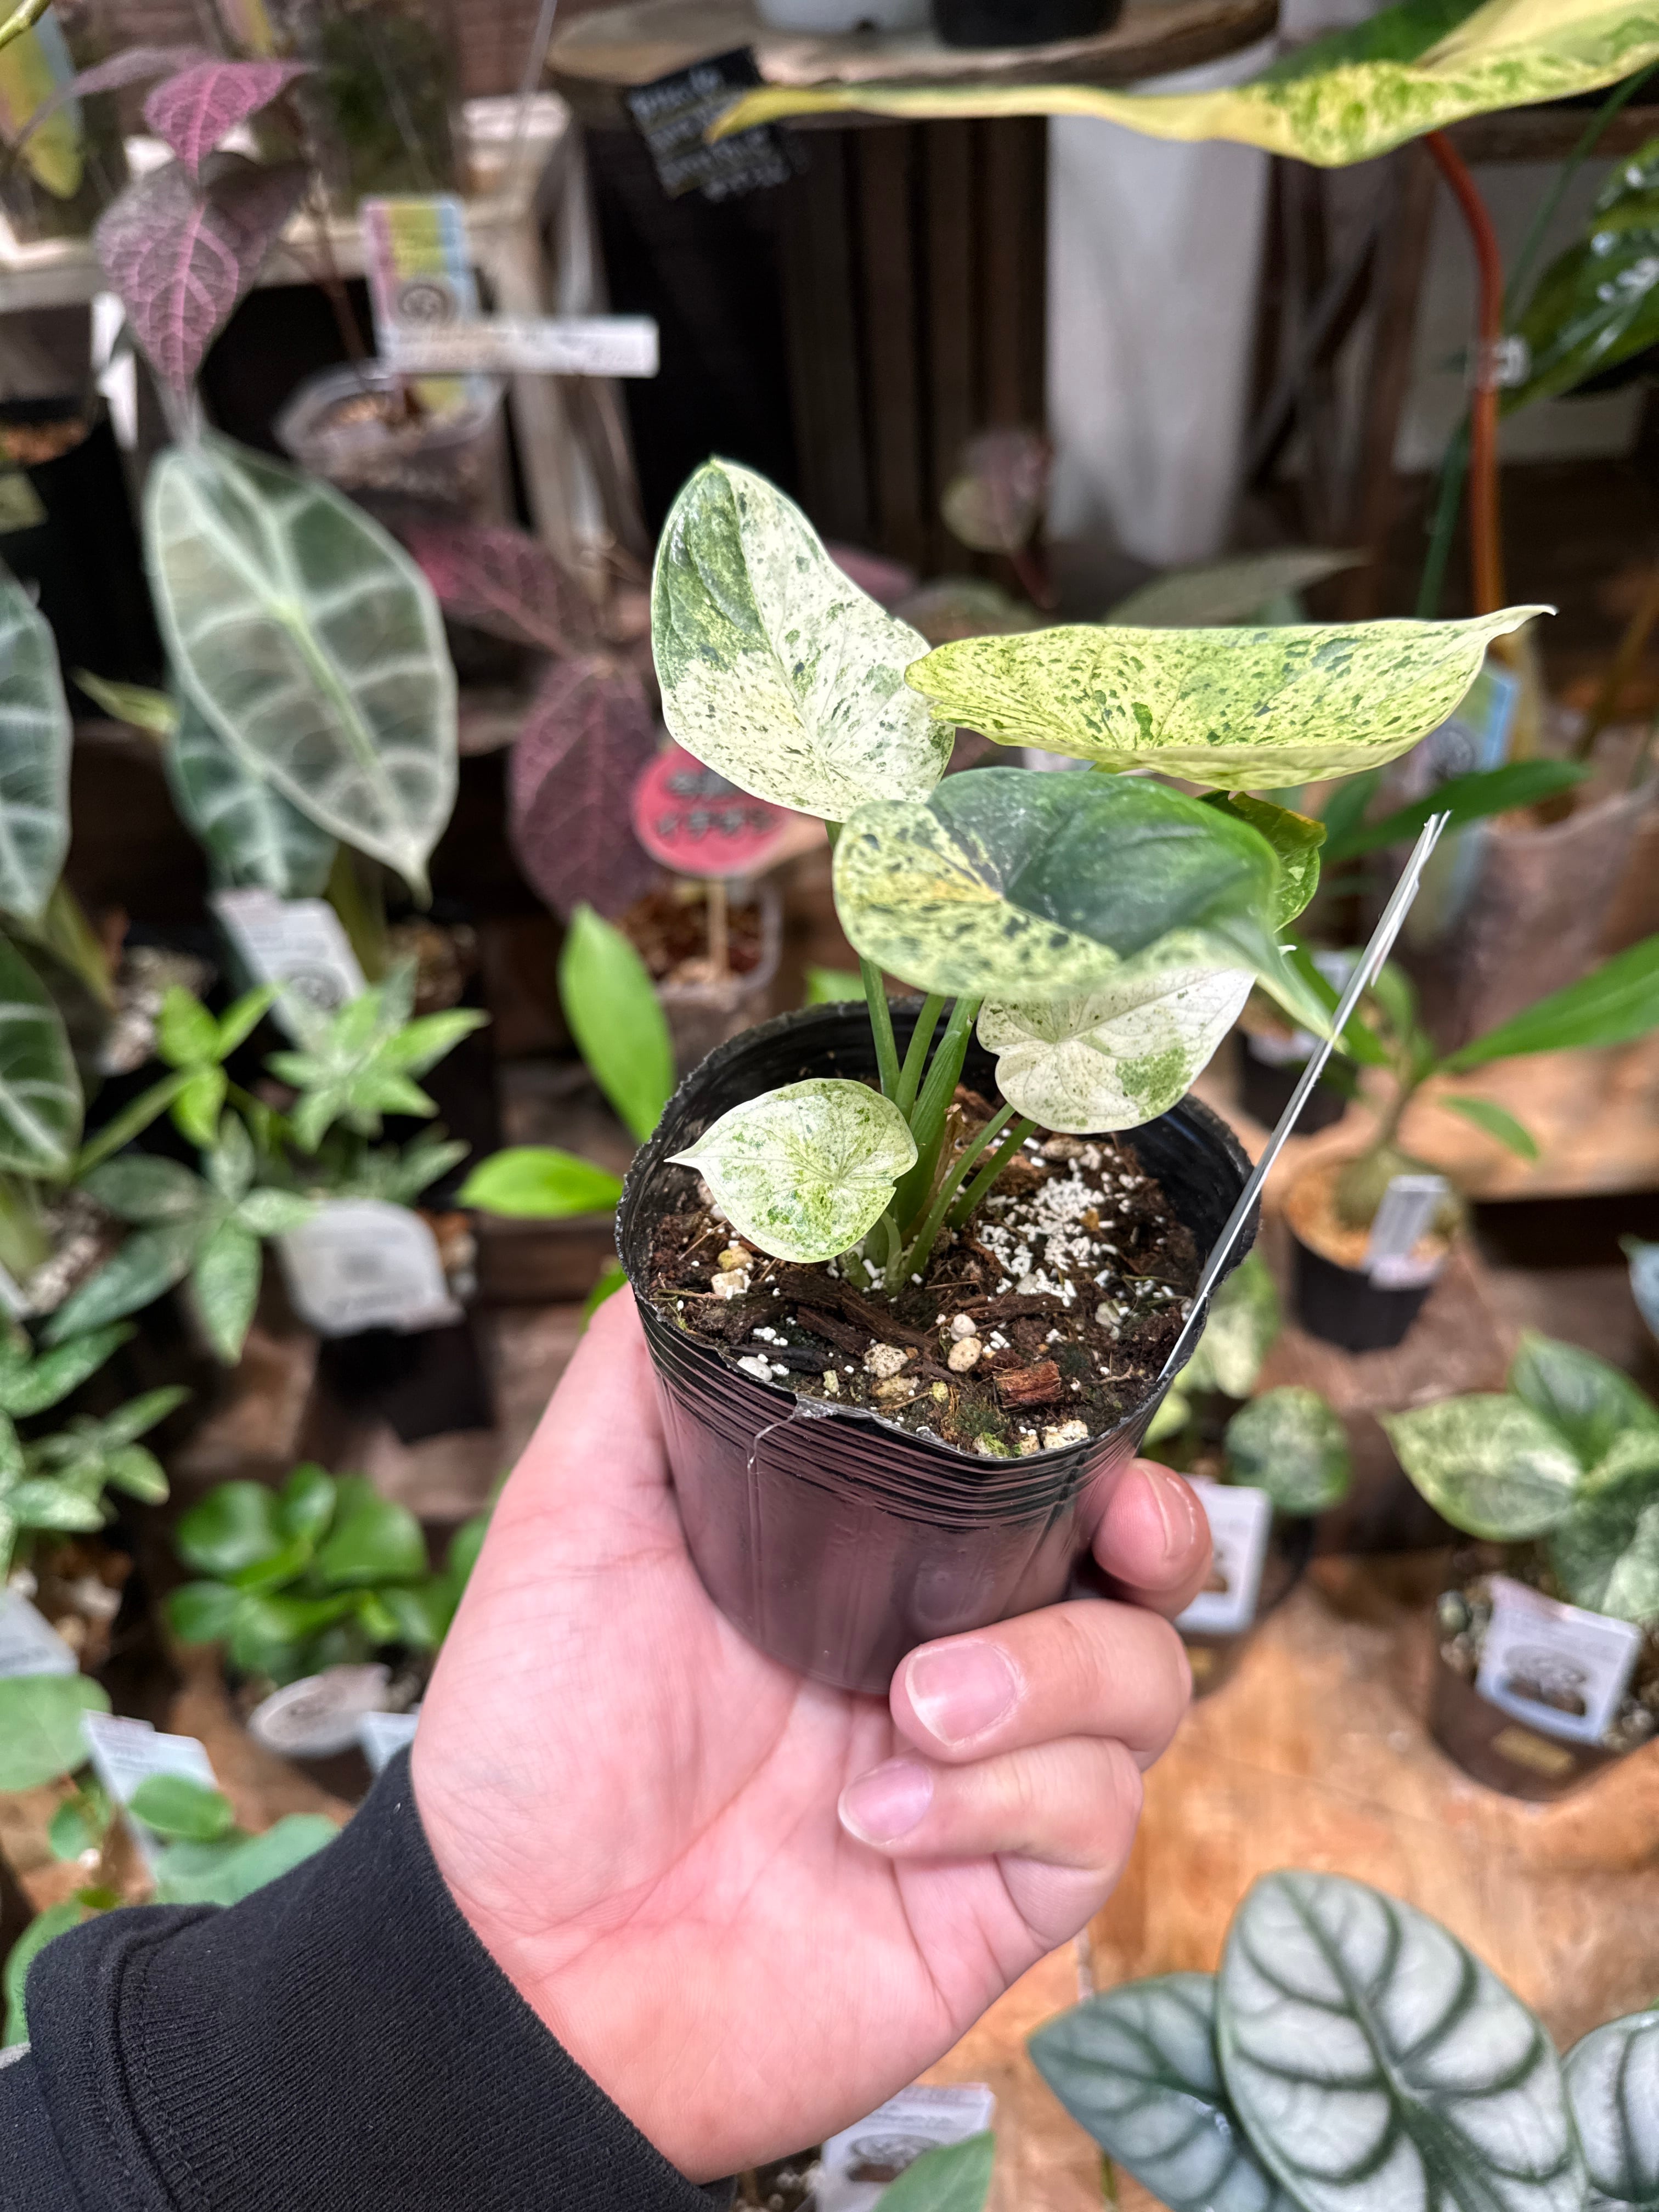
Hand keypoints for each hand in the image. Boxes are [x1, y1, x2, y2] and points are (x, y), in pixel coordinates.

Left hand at [414, 1295, 1206, 2182]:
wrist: (514, 1969)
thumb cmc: (533, 1738)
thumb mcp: (572, 1519)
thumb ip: (645, 1377)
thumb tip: (709, 1232)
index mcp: (873, 1564)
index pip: (1038, 1476)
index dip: (1098, 1437)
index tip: (1099, 1421)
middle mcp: (951, 1656)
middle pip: (1139, 1577)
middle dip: (1163, 1535)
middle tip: (1119, 1535)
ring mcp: (986, 1780)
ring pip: (1146, 1689)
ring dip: (1054, 1676)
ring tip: (916, 1706)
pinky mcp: (1000, 1897)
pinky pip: (1091, 1823)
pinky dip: (999, 1801)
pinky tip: (875, 1820)